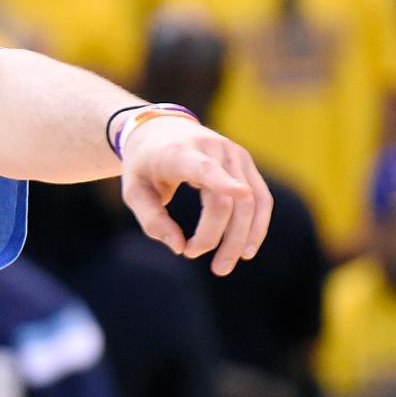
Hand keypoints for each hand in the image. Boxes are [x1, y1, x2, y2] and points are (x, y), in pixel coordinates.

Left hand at [119, 116, 272, 276]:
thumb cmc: (144, 165)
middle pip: (226, 201)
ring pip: (251, 202)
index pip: (204, 168)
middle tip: (200, 260)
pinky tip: (246, 249)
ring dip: (242, 238)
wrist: (160, 130)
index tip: (241, 193)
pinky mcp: (245, 162)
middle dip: (216, 237)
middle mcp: (213, 148)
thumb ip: (152, 220)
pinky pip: (262, 198)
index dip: (222, 181)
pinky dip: (257, 225)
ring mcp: (234, 153)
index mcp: (180, 152)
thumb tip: (179, 248)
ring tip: (223, 266)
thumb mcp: (133, 191)